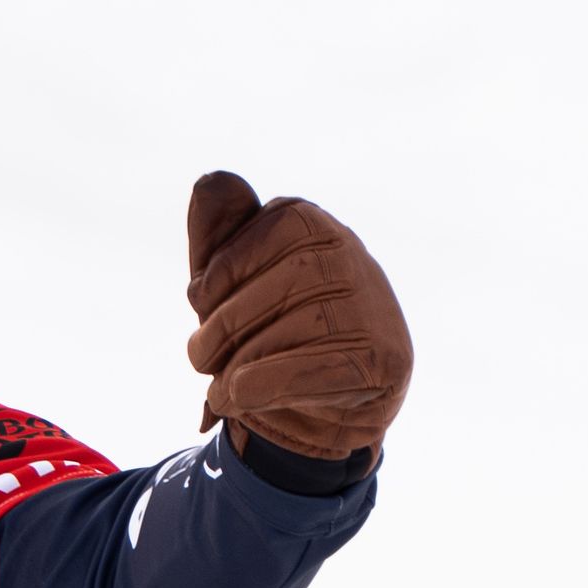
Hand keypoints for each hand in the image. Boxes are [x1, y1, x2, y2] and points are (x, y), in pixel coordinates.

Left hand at [184, 171, 411, 461]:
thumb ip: (216, 236)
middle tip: (202, 357)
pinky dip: (261, 389)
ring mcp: (373, 305)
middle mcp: (349, 252)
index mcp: (307, 221)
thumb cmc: (266, 331)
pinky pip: (308, 371)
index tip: (203, 304)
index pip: (243, 248)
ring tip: (222, 387)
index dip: (214, 283)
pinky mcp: (384, 358)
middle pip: (264, 294)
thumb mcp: (229, 284)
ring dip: (235, 369)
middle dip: (219, 332)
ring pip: (287, 336)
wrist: (319, 407)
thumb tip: (211, 179)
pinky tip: (236, 398)